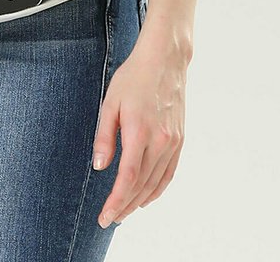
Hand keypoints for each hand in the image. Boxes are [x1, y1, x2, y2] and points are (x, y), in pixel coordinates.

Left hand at [91, 39, 186, 226]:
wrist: (164, 60)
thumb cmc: (133, 78)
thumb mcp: (110, 102)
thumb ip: (105, 137)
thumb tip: (100, 167)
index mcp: (139, 132)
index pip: (127, 179)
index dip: (116, 201)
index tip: (104, 217)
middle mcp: (159, 141)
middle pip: (141, 186)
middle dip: (124, 206)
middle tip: (110, 219)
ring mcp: (172, 142)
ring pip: (156, 183)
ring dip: (139, 201)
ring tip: (124, 211)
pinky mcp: (179, 139)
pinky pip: (169, 173)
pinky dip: (157, 189)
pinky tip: (146, 197)